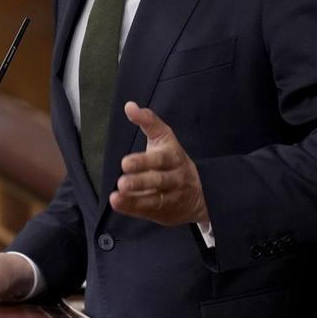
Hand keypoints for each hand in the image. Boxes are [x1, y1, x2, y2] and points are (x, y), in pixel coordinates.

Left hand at [110, 101, 208, 226]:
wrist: (199, 194)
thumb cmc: (172, 160)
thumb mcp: (164, 138)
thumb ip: (148, 121)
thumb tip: (129, 106)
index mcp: (173, 157)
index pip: (160, 159)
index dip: (143, 161)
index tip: (125, 162)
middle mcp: (174, 178)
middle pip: (158, 180)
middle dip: (140, 181)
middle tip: (122, 182)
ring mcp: (170, 197)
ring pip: (155, 199)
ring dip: (135, 198)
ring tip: (117, 195)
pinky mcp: (163, 211)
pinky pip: (148, 210)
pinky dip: (132, 208)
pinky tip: (118, 203)